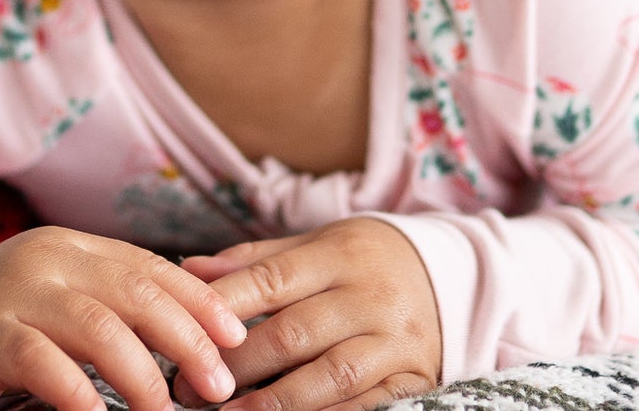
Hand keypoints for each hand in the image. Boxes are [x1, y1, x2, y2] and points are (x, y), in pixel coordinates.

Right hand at [0, 225, 246, 410]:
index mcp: (71, 248)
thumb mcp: (47, 303)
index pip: (151, 265)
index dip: (199, 299)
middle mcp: (47, 259)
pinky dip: (78, 393)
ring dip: (143, 372)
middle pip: (137, 289)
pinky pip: (43, 362)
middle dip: (187, 337)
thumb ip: (100, 306)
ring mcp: (14, 293)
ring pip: (99, 323)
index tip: (237, 336)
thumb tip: (181, 336)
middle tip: (220, 383)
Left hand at [176, 217, 441, 410]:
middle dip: (238, 363)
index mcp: (339, 254)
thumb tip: (189, 269)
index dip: (226, 306)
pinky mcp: (415, 380)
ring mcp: (394, 342)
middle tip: (191, 386)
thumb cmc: (365, 258)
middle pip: (294, 333)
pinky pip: (365, 407)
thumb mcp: (317, 243)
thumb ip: (255, 260)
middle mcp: (368, 297)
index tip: (185, 330)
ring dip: (275, 402)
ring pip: (328, 376)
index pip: (273, 278)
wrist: (453, 274)